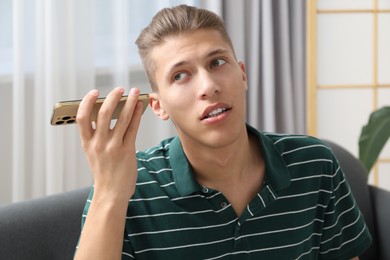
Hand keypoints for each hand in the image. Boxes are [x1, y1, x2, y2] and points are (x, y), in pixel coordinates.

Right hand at [77, 87, 142, 202]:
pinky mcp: (127, 151)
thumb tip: (110, 113)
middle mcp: (98, 143)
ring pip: (122, 118)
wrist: (111, 193)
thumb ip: (98, 136)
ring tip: (136, 93)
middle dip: (113, 98)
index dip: (87, 102)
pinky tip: (140, 108)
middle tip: (120, 89)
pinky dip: (137, 115)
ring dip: (130, 103)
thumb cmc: (104, 172)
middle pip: (104, 113)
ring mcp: (113, 147)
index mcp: (87, 143)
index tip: (94, 92)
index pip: (82, 118)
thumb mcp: (93, 153)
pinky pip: (133, 128)